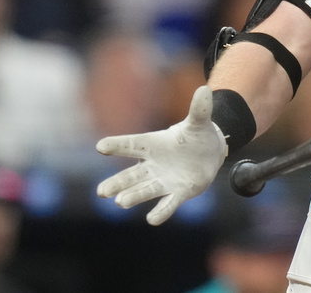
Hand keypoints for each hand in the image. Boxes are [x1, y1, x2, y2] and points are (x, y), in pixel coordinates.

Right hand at [96, 86, 227, 224]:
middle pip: (132, 175)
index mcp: (154, 144)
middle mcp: (154, 165)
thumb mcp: (199, 122)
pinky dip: (161, 211)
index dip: (117, 145)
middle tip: (102, 192)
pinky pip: (168, 203)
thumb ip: (200, 109)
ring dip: (134, 196)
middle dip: (117, 183)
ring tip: (120, 202)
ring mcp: (164, 180)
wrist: (209, 152)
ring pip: (145, 189)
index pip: (133, 144)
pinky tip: (152, 220)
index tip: (101, 146)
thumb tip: (205, 89)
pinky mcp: (178, 192)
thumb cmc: (197, 134)